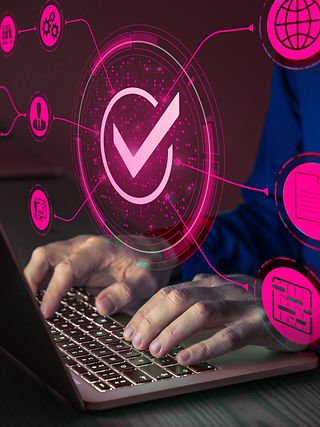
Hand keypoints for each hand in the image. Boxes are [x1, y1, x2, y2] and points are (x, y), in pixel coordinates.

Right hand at [24, 235, 172, 318]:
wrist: (154, 253)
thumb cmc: (150, 265)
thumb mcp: (145, 281)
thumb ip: (124, 292)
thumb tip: (100, 307)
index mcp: (98, 249)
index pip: (67, 267)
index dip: (54, 290)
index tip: (47, 312)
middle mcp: (83, 247)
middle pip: (45, 255)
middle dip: (31, 278)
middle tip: (29, 306)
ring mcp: (77, 253)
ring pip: (44, 258)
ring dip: (34, 278)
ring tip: (32, 305)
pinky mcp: (77, 262)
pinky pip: (52, 267)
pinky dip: (43, 281)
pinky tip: (43, 299)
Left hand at [123, 274, 284, 364]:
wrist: (298, 302)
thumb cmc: (254, 300)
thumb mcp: (224, 292)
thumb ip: (200, 292)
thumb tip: (172, 297)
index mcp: (210, 283)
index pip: (170, 292)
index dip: (146, 311)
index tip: (129, 329)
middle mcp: (221, 289)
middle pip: (179, 298)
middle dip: (152, 320)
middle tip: (135, 342)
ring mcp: (240, 305)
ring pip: (200, 313)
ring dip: (173, 331)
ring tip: (155, 350)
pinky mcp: (258, 323)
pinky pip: (229, 335)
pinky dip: (205, 347)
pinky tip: (187, 359)